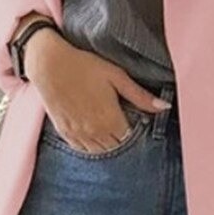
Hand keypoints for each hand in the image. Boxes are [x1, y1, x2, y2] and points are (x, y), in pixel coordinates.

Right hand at [24, 32, 170, 153]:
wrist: (49, 64)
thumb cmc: (84, 66)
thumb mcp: (117, 76)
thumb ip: (140, 96)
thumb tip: (164, 107)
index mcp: (111, 120)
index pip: (130, 137)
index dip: (134, 129)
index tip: (133, 118)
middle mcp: (95, 132)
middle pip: (116, 146)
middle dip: (121, 137)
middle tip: (121, 121)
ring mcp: (78, 134)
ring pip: (99, 151)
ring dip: (106, 143)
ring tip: (107, 126)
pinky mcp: (64, 131)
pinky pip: (81, 149)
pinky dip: (89, 145)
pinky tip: (92, 132)